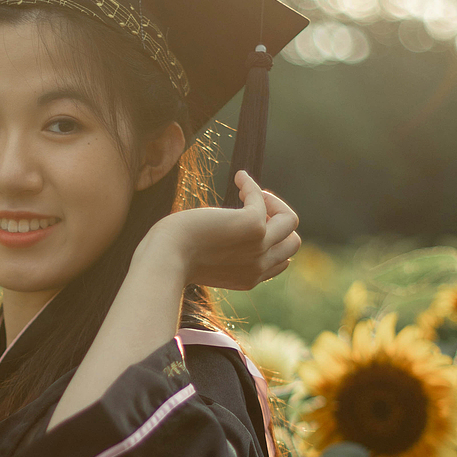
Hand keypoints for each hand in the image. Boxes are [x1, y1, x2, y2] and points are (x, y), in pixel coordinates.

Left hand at [138, 172, 300, 290]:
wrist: (164, 260)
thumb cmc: (173, 257)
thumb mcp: (207, 259)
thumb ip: (226, 251)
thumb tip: (235, 223)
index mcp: (249, 278)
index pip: (281, 260)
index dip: (270, 238)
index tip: (246, 221)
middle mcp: (259, 267)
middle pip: (293, 241)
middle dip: (276, 219)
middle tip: (251, 205)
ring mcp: (259, 248)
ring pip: (290, 221)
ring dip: (271, 201)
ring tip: (247, 192)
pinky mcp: (254, 227)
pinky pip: (263, 199)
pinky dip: (251, 184)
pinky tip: (238, 178)